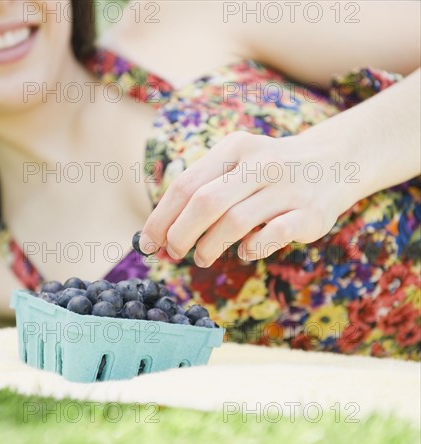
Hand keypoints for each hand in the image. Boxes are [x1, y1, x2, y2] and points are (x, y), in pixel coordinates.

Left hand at [139, 131, 360, 266]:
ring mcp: (288, 187)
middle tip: (174, 252)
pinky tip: (244, 252)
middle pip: (206, 202)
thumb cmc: (267, 172)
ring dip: (209, 246)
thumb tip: (160, 232)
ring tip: (202, 257)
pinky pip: (272, 236)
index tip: (147, 243)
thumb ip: (202, 190)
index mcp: (234, 148)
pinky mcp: (311, 213)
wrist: (334, 161)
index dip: (161, 218)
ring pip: (235, 221)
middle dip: (181, 234)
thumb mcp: (235, 165)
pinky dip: (251, 248)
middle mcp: (261, 163)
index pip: (185, 185)